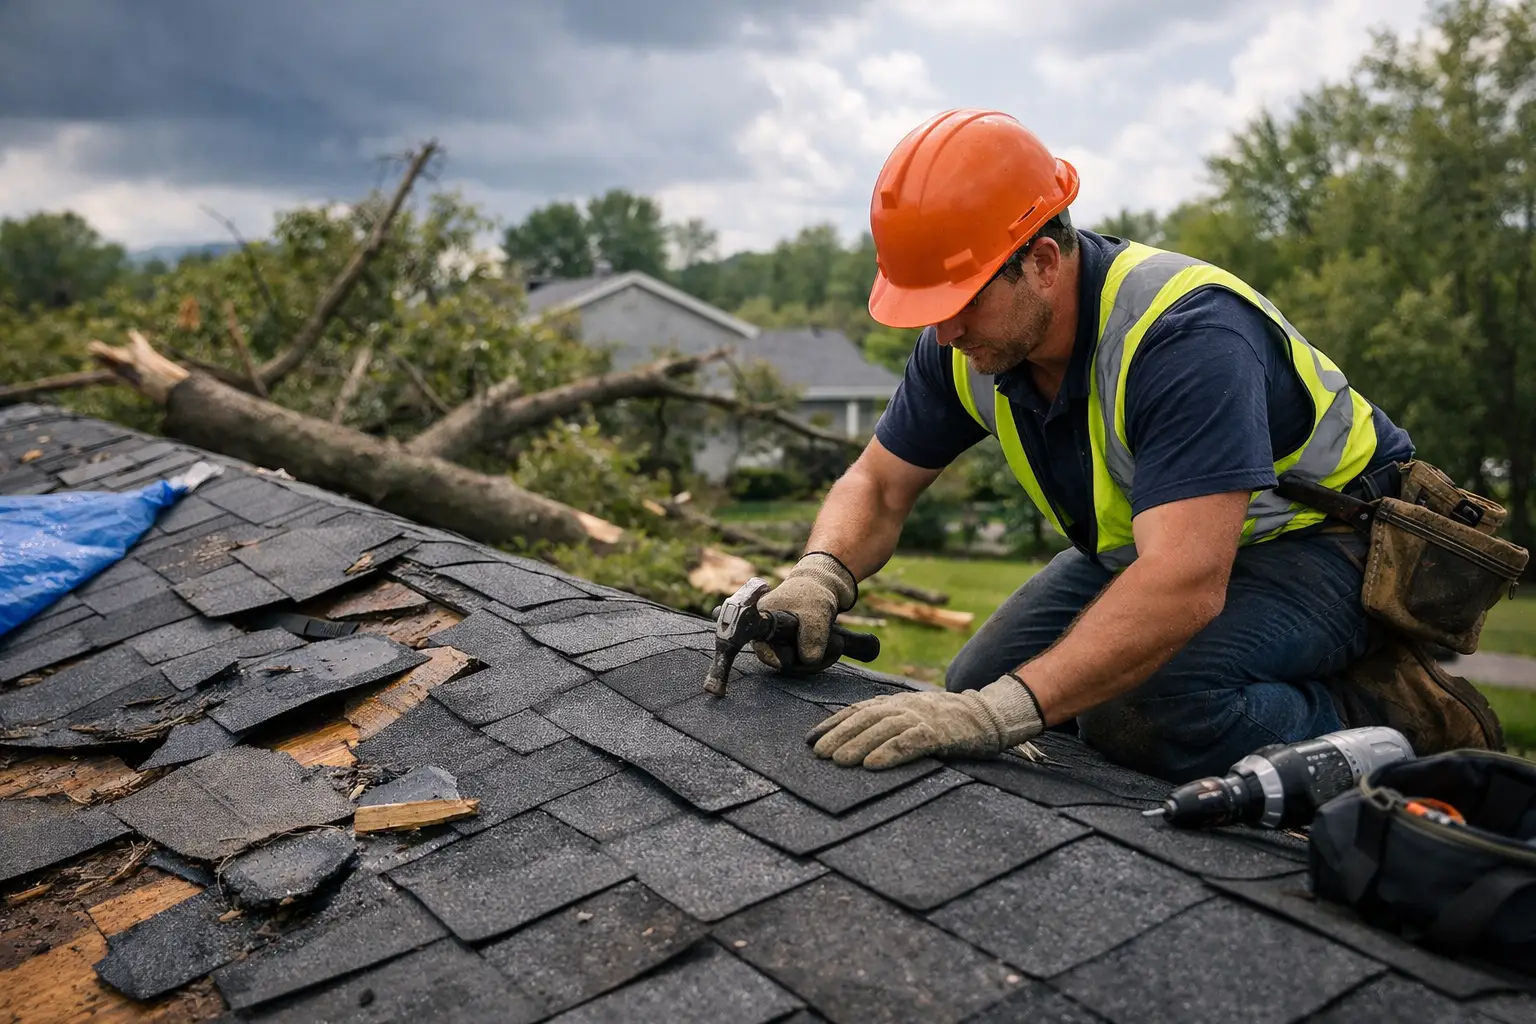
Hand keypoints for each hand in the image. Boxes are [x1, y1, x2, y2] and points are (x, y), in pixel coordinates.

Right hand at [752, 552, 856, 669]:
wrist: (825, 585)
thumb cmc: (813, 593)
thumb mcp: (815, 613)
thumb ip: (812, 637)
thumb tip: (809, 661)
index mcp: (763, 621)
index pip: (763, 649)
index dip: (777, 658)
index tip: (793, 660)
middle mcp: (768, 633)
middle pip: (782, 660)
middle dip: (808, 660)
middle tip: (834, 647)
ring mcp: (783, 641)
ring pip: (797, 662)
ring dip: (819, 659)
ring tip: (837, 643)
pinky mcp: (796, 645)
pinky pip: (806, 659)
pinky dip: (821, 656)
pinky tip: (835, 645)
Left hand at [806, 674, 1044, 769]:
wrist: (987, 716)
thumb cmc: (945, 722)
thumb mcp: (911, 716)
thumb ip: (885, 723)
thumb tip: (849, 740)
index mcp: (895, 702)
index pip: (857, 710)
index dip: (832, 723)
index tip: (809, 739)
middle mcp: (904, 706)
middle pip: (865, 719)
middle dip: (839, 735)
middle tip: (818, 754)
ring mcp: (922, 718)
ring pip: (883, 730)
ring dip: (858, 745)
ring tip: (838, 762)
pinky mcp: (939, 733)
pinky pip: (910, 743)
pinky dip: (890, 753)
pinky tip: (873, 766)